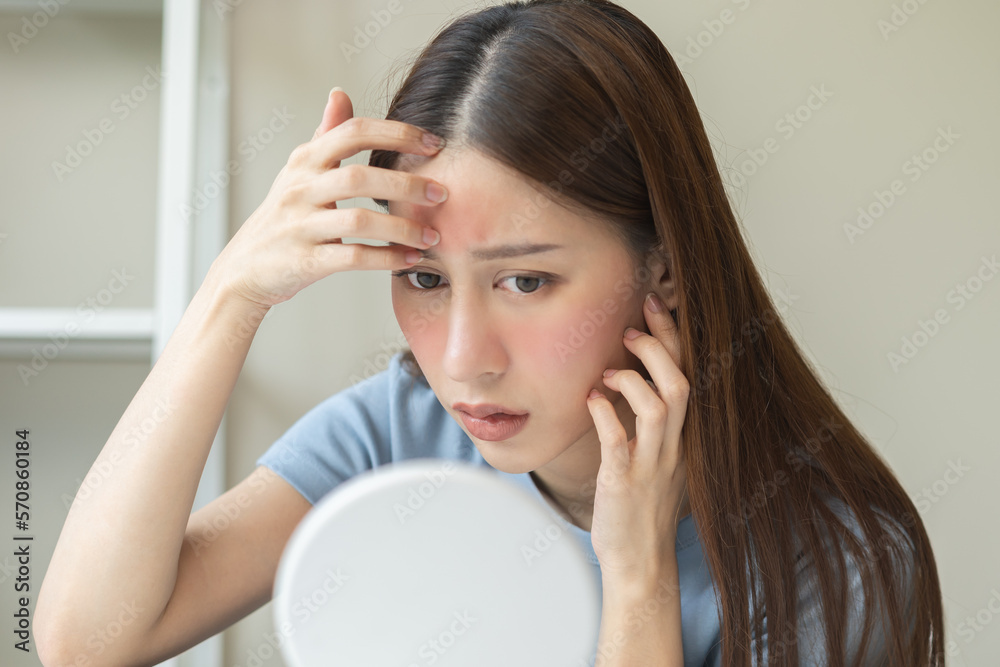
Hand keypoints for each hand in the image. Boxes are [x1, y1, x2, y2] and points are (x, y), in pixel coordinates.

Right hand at [208, 87, 448, 308]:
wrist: (246, 268)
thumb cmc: (284, 216)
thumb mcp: (299, 171)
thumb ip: (325, 135)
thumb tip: (340, 93)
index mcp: (305, 161)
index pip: (354, 133)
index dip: (397, 134)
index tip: (434, 143)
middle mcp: (300, 189)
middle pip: (359, 177)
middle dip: (406, 184)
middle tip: (441, 193)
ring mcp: (300, 225)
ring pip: (359, 220)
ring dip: (402, 228)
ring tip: (432, 236)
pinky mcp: (304, 261)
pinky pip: (353, 257)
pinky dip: (386, 258)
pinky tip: (409, 258)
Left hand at [586, 293, 689, 584]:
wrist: (641, 563)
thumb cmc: (640, 508)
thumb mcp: (653, 458)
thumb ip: (646, 420)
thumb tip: (620, 377)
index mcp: (682, 437)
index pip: (688, 375)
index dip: (673, 337)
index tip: (653, 304)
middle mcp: (673, 447)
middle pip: (681, 383)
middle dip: (658, 346)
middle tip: (630, 326)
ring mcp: (651, 465)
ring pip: (661, 406)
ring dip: (632, 379)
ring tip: (607, 370)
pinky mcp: (624, 483)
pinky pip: (619, 440)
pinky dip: (605, 413)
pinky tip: (591, 400)